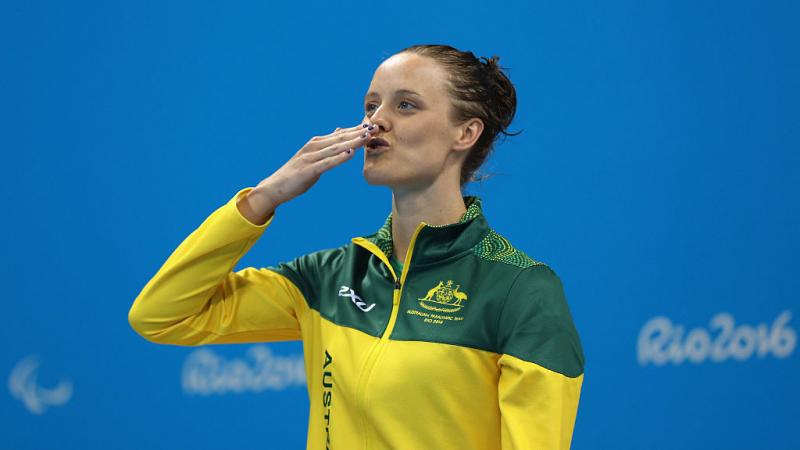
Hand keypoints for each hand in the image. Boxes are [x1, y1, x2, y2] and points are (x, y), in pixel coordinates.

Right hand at [236, 123, 377, 223]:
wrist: (275, 187)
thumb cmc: (295, 174)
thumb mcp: (312, 156)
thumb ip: (326, 145)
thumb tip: (339, 131)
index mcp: (316, 143)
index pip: (340, 134)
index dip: (357, 129)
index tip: (373, 125)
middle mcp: (313, 147)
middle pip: (340, 138)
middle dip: (359, 132)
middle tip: (376, 127)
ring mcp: (310, 158)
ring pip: (336, 148)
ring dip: (353, 142)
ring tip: (368, 137)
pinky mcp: (308, 170)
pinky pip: (327, 163)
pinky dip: (340, 157)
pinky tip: (351, 153)